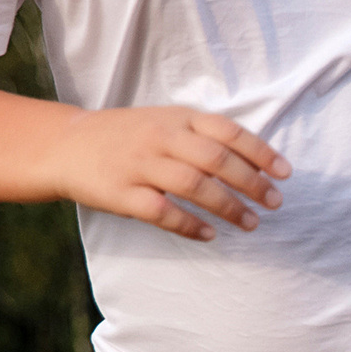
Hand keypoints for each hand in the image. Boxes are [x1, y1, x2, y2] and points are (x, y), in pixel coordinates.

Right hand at [52, 106, 289, 241]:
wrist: (66, 145)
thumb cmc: (129, 136)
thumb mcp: (166, 121)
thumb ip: (204, 135)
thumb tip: (256, 161)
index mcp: (177, 117)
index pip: (228, 131)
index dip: (260, 152)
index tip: (285, 173)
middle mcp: (160, 137)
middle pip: (215, 159)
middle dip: (251, 183)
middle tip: (274, 203)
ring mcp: (139, 164)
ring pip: (193, 185)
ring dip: (227, 207)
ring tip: (250, 223)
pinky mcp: (121, 193)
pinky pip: (162, 211)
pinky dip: (189, 225)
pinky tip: (210, 234)